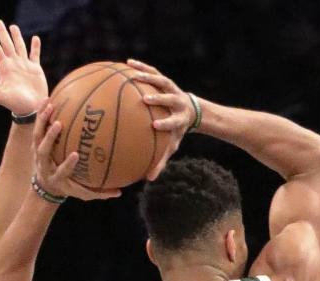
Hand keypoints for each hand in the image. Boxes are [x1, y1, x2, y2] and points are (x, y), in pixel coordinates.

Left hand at [0, 19, 47, 117]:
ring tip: (13, 27)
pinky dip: (35, 47)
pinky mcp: (36, 69)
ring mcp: (25, 66)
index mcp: (5, 68)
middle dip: (2, 32)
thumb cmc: (16, 105)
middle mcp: (14, 64)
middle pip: (6, 44)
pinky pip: (35, 55)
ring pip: (20, 46)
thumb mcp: (0, 96)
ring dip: (16, 36)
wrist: (32, 110)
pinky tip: (35, 38)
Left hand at [32, 104, 120, 201]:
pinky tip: (48, 99)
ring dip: (42, 121)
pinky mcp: (34, 145)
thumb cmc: (69, 187)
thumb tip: (120, 192)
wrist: (46, 186)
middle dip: (50, 138)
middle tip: (59, 124)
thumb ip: (100, 193)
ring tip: (50, 105)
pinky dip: (40, 114)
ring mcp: (37, 154)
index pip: (62, 171)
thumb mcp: (83, 193)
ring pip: (37, 136)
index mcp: (57, 178)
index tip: (76, 154)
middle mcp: (45, 166)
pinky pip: (37, 127)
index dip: (67, 164)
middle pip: (44, 151)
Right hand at [126, 58, 195, 179]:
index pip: (173, 122)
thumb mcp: (172, 145)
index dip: (166, 123)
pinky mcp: (166, 80)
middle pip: (169, 98)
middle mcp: (178, 102)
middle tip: (146, 99)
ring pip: (161, 80)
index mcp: (180, 119)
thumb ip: (162, 160)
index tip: (155, 126)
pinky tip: (128, 63)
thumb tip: (149, 178)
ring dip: (148, 76)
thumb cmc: (178, 131)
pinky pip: (153, 72)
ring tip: (132, 74)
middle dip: (159, 98)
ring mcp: (172, 88)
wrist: (192, 111)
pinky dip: (142, 67)